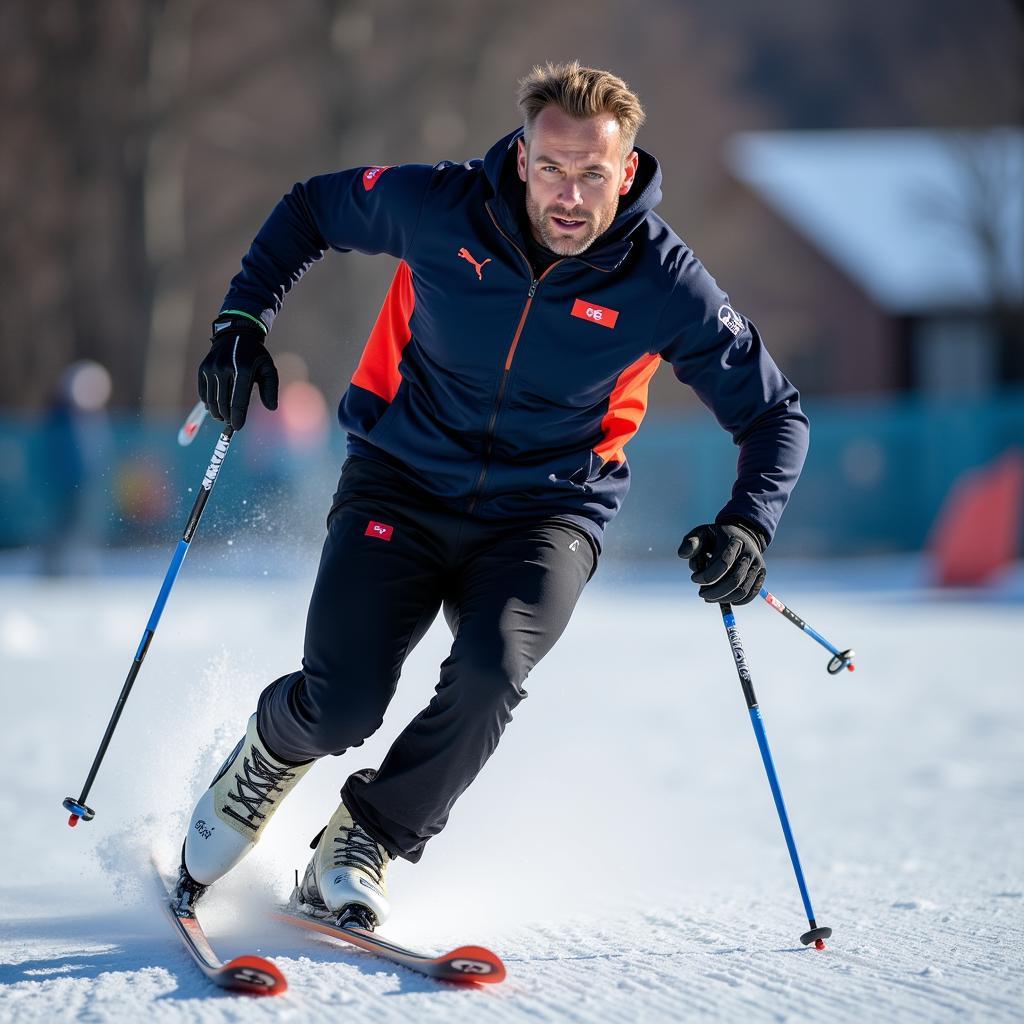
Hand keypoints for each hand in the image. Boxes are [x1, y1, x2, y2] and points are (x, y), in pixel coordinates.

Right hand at [198, 314, 278, 429]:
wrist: (236, 334)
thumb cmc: (255, 355)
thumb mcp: (268, 368)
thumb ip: (271, 388)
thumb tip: (272, 408)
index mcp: (242, 370)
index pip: (238, 401)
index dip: (237, 417)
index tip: (238, 427)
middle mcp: (224, 369)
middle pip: (223, 404)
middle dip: (228, 417)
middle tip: (232, 423)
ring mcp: (211, 369)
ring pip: (211, 400)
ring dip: (217, 412)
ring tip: (224, 417)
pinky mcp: (203, 369)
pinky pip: (203, 393)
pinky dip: (209, 403)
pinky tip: (216, 406)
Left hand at [678, 520, 766, 604]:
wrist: (742, 533)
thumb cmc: (716, 537)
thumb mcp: (701, 534)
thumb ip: (690, 543)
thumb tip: (683, 554)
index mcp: (734, 541)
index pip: (723, 563)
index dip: (707, 576)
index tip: (694, 578)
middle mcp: (749, 553)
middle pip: (734, 580)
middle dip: (714, 591)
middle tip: (701, 593)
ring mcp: (757, 564)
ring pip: (742, 590)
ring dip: (723, 598)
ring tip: (709, 597)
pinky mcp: (761, 574)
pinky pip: (750, 594)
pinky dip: (736, 601)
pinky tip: (723, 599)